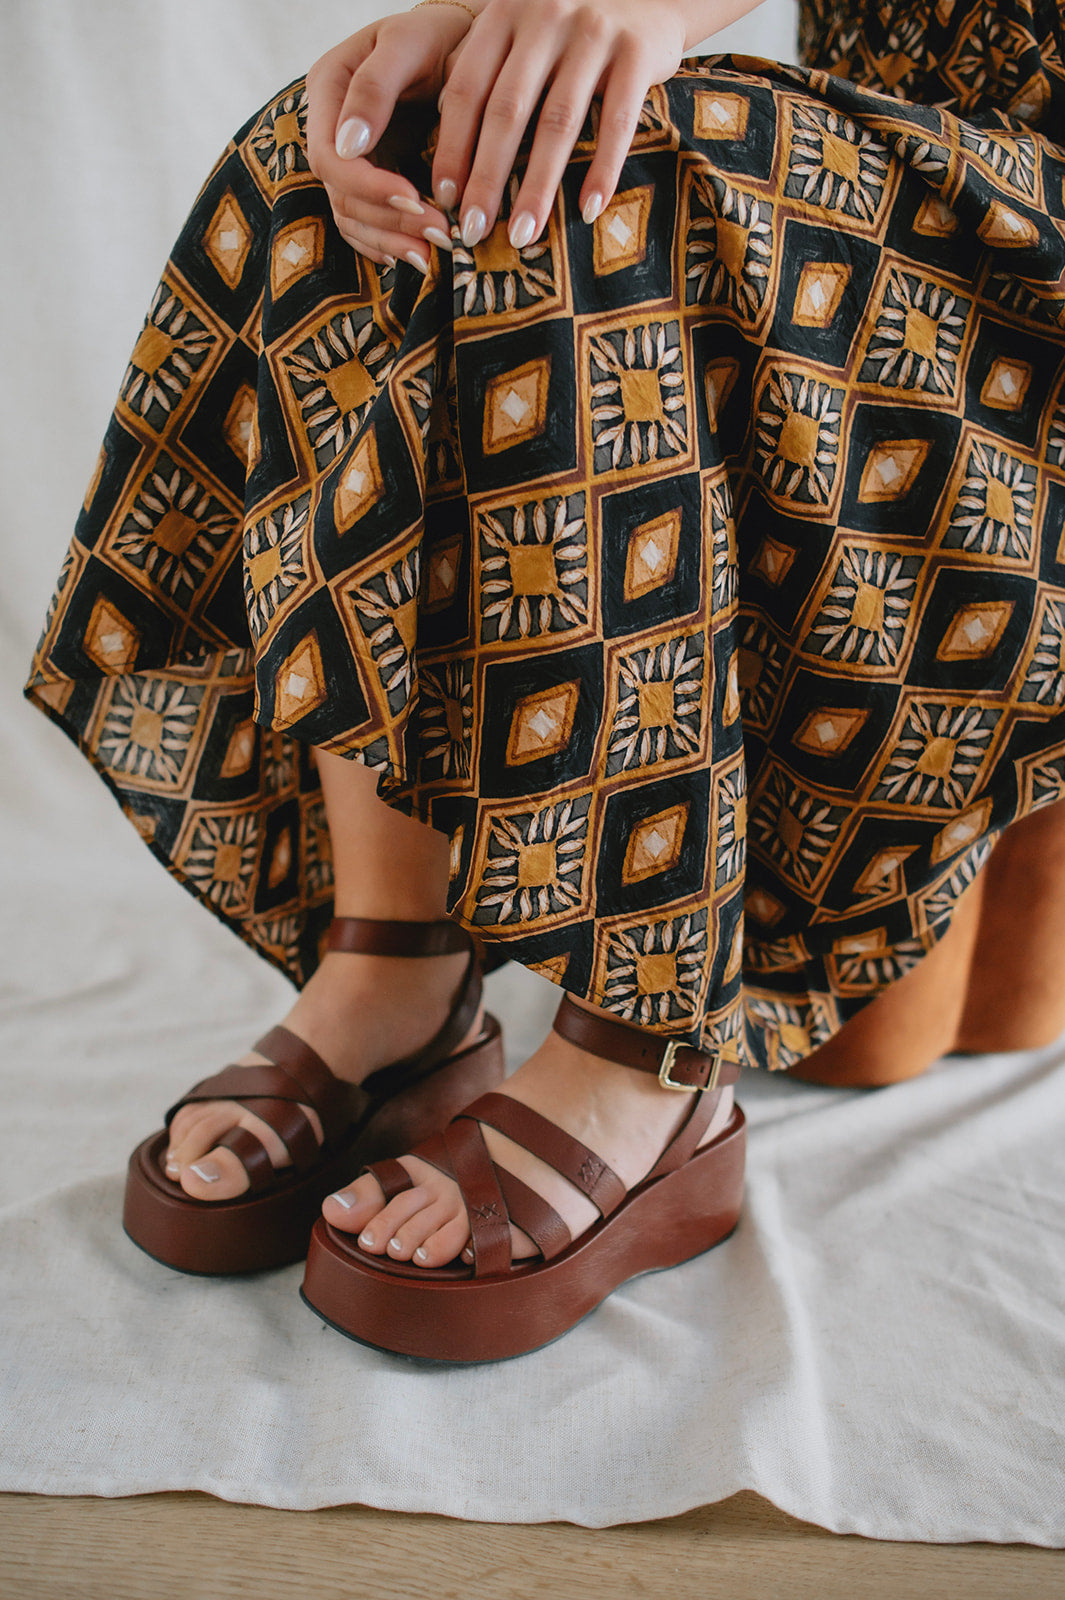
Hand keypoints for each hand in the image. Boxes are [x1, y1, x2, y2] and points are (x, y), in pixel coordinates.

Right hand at [306, 7, 471, 271]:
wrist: (462, 46)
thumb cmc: (440, 36)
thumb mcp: (410, 45)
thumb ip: (376, 87)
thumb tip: (349, 148)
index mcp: (330, 86)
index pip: (330, 157)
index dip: (369, 186)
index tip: (415, 196)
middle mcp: (330, 126)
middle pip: (341, 194)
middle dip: (388, 219)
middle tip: (441, 233)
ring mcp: (347, 157)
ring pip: (351, 216)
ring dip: (392, 241)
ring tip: (433, 256)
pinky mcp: (367, 181)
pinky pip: (364, 225)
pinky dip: (388, 246)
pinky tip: (416, 256)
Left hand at [434, 0, 686, 244]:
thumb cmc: (574, 25)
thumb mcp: (524, 29)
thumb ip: (491, 68)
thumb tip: (448, 134)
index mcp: (505, 14)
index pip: (467, 88)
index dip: (452, 145)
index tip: (444, 197)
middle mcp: (544, 16)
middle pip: (507, 111)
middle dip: (486, 178)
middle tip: (473, 230)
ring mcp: (593, 32)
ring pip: (557, 123)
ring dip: (537, 187)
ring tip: (522, 235)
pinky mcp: (637, 51)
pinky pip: (616, 123)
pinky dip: (602, 170)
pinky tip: (589, 210)